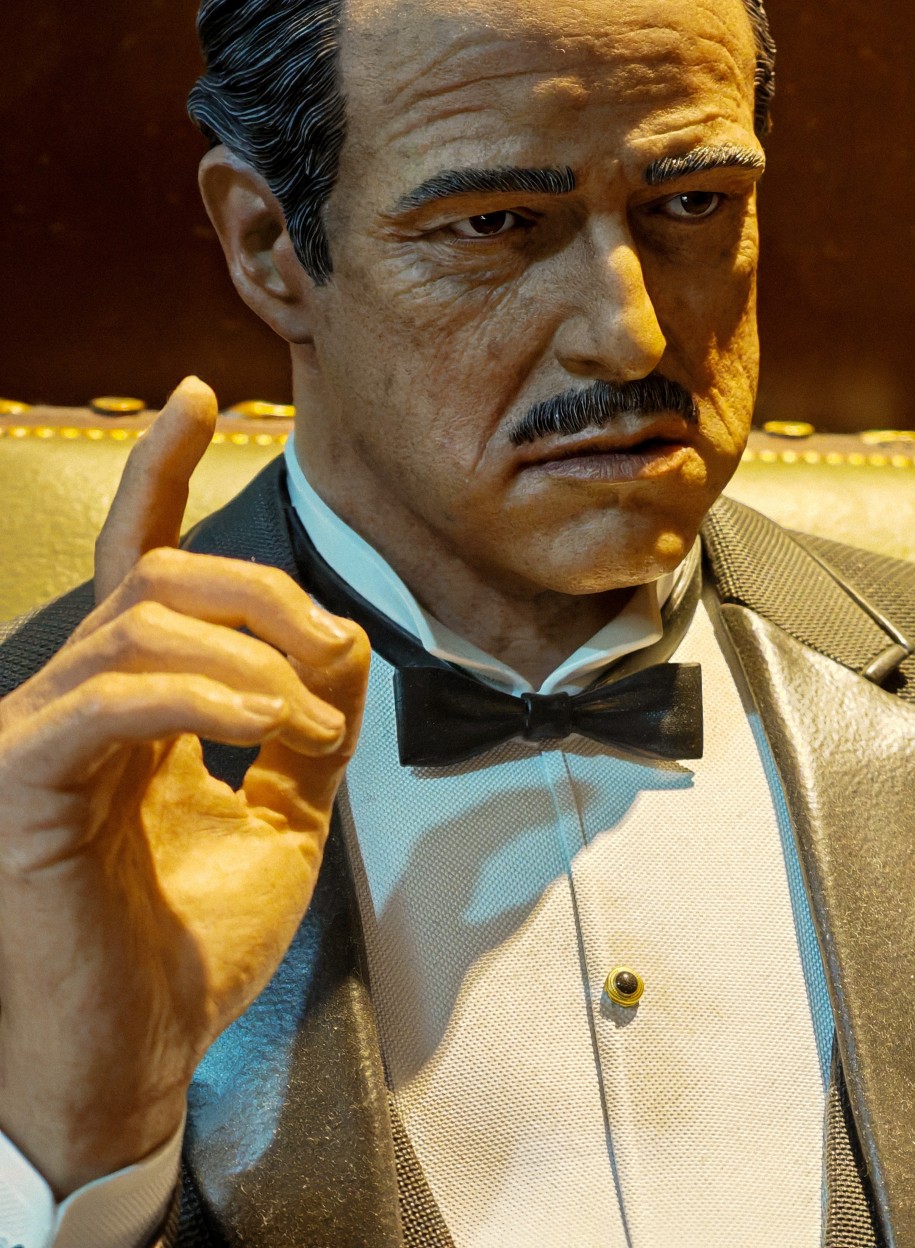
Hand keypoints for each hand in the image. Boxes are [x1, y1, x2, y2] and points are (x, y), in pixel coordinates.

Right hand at [0, 378, 369, 1194]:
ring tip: (308, 731)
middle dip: (269, 594)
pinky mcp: (24, 782)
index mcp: (128, 699)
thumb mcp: (282, 816)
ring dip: (257, 657)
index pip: (134, 558)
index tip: (201, 396)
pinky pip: (113, 690)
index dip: (163, 470)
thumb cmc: (186, 946)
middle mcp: (71, 697)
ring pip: (143, 615)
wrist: (129, 1062)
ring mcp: (39, 734)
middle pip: (163, 570)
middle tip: (332, 663)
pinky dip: (209, 694)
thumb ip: (308, 718)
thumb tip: (339, 635)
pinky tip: (266, 733)